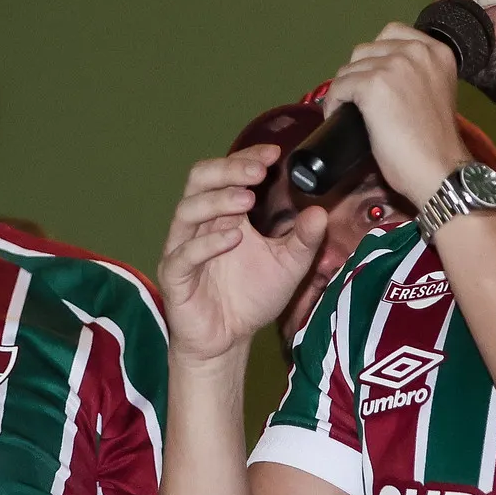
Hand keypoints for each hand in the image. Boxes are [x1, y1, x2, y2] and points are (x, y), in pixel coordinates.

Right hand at [158, 145, 325, 365]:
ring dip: (218, 200)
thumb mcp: (289, 266)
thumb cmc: (251, 298)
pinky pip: (183, 253)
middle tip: (258, 170)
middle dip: (228, 169)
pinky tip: (232, 237)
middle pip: (199, 180)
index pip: (226, 173)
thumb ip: (304, 240)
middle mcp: (200, 225)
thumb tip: (320, 211)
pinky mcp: (175, 276)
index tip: (274, 154)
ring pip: (187, 211)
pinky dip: (206, 243)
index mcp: (223, 214)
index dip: (246, 158)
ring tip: (247, 200)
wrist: (228, 341)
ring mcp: (183, 249)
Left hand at [323, 23, 469, 204]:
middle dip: (358, 74)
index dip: (376, 57)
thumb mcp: (436, 92)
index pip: (392, 33)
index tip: (374, 81)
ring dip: (345, 90)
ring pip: (349, 68)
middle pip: (365, 50)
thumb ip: (418, 75)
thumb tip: (383, 76)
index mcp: (437, 51)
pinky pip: (338, 87)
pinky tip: (338, 117)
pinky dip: (333, 103)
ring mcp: (394, 65)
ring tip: (349, 112)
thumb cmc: (436, 142)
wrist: (439, 169)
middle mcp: (417, 50)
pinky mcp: (373, 84)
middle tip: (359, 101)